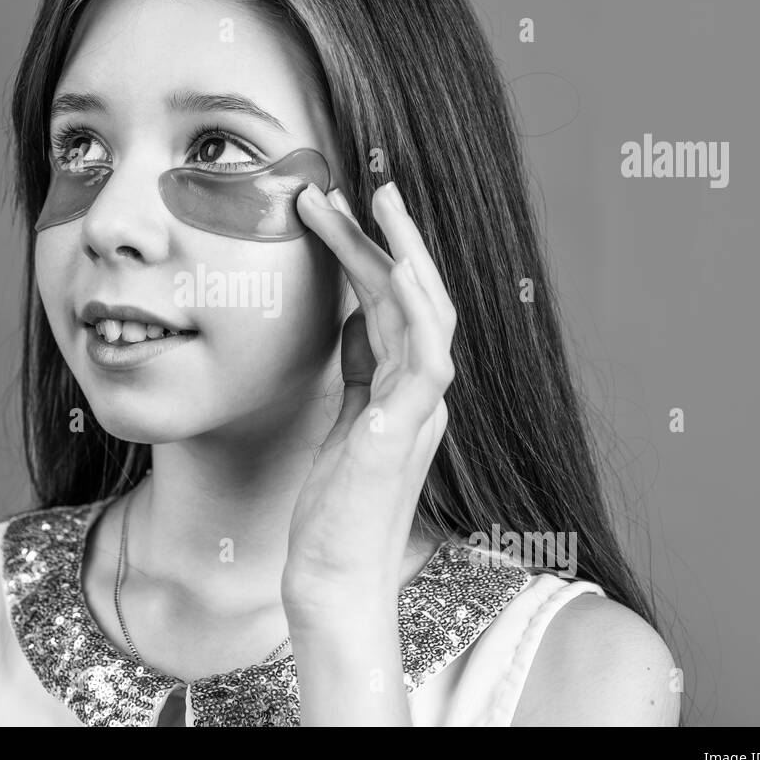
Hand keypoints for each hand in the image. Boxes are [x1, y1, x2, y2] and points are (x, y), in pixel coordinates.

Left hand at [281, 180, 458, 628]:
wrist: (334, 574)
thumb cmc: (333, 506)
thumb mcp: (344, 420)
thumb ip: (357, 371)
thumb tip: (354, 316)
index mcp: (405, 387)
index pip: (392, 304)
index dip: (368, 254)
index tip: (335, 210)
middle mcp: (423, 390)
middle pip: (413, 295)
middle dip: (388, 237)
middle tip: (358, 185)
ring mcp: (422, 407)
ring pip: (425, 310)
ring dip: (400, 251)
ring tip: (373, 201)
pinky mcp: (408, 427)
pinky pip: (425, 353)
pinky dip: (415, 306)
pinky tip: (390, 265)